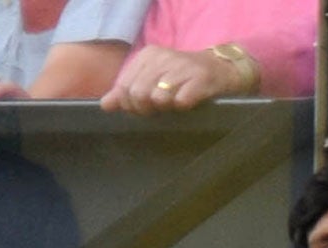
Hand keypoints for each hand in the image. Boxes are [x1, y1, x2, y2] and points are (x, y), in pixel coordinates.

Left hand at [100, 45, 240, 113]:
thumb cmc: (183, 79)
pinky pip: (181, 101)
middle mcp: (163, 58)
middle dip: (146, 109)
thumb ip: (128, 91)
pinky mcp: (200, 80)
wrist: (221, 69)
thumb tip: (106, 105)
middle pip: (138, 94)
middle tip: (160, 110)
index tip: (144, 108)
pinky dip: (182, 107)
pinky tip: (188, 103)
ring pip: (158, 98)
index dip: (130, 104)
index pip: (124, 86)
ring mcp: (182, 68)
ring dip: (165, 109)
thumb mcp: (153, 80)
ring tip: (174, 104)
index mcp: (148, 56)